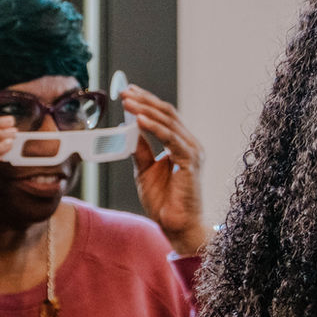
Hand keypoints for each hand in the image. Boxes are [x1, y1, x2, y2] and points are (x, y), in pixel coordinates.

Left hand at [121, 86, 208, 255]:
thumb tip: (129, 130)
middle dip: (144, 101)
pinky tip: (138, 120)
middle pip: (168, 114)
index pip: (165, 116)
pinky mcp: (191, 161)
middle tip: (124, 92)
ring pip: (169, 122)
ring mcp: (193, 152)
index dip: (147, 102)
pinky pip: (171, 139)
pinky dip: (154, 128)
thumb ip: (142, 149)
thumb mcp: (145, 170)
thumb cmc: (165, 201)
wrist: (177, 224)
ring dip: (145, 110)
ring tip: (127, 102)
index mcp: (182, 145)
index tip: (128, 92)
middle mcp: (191, 144)